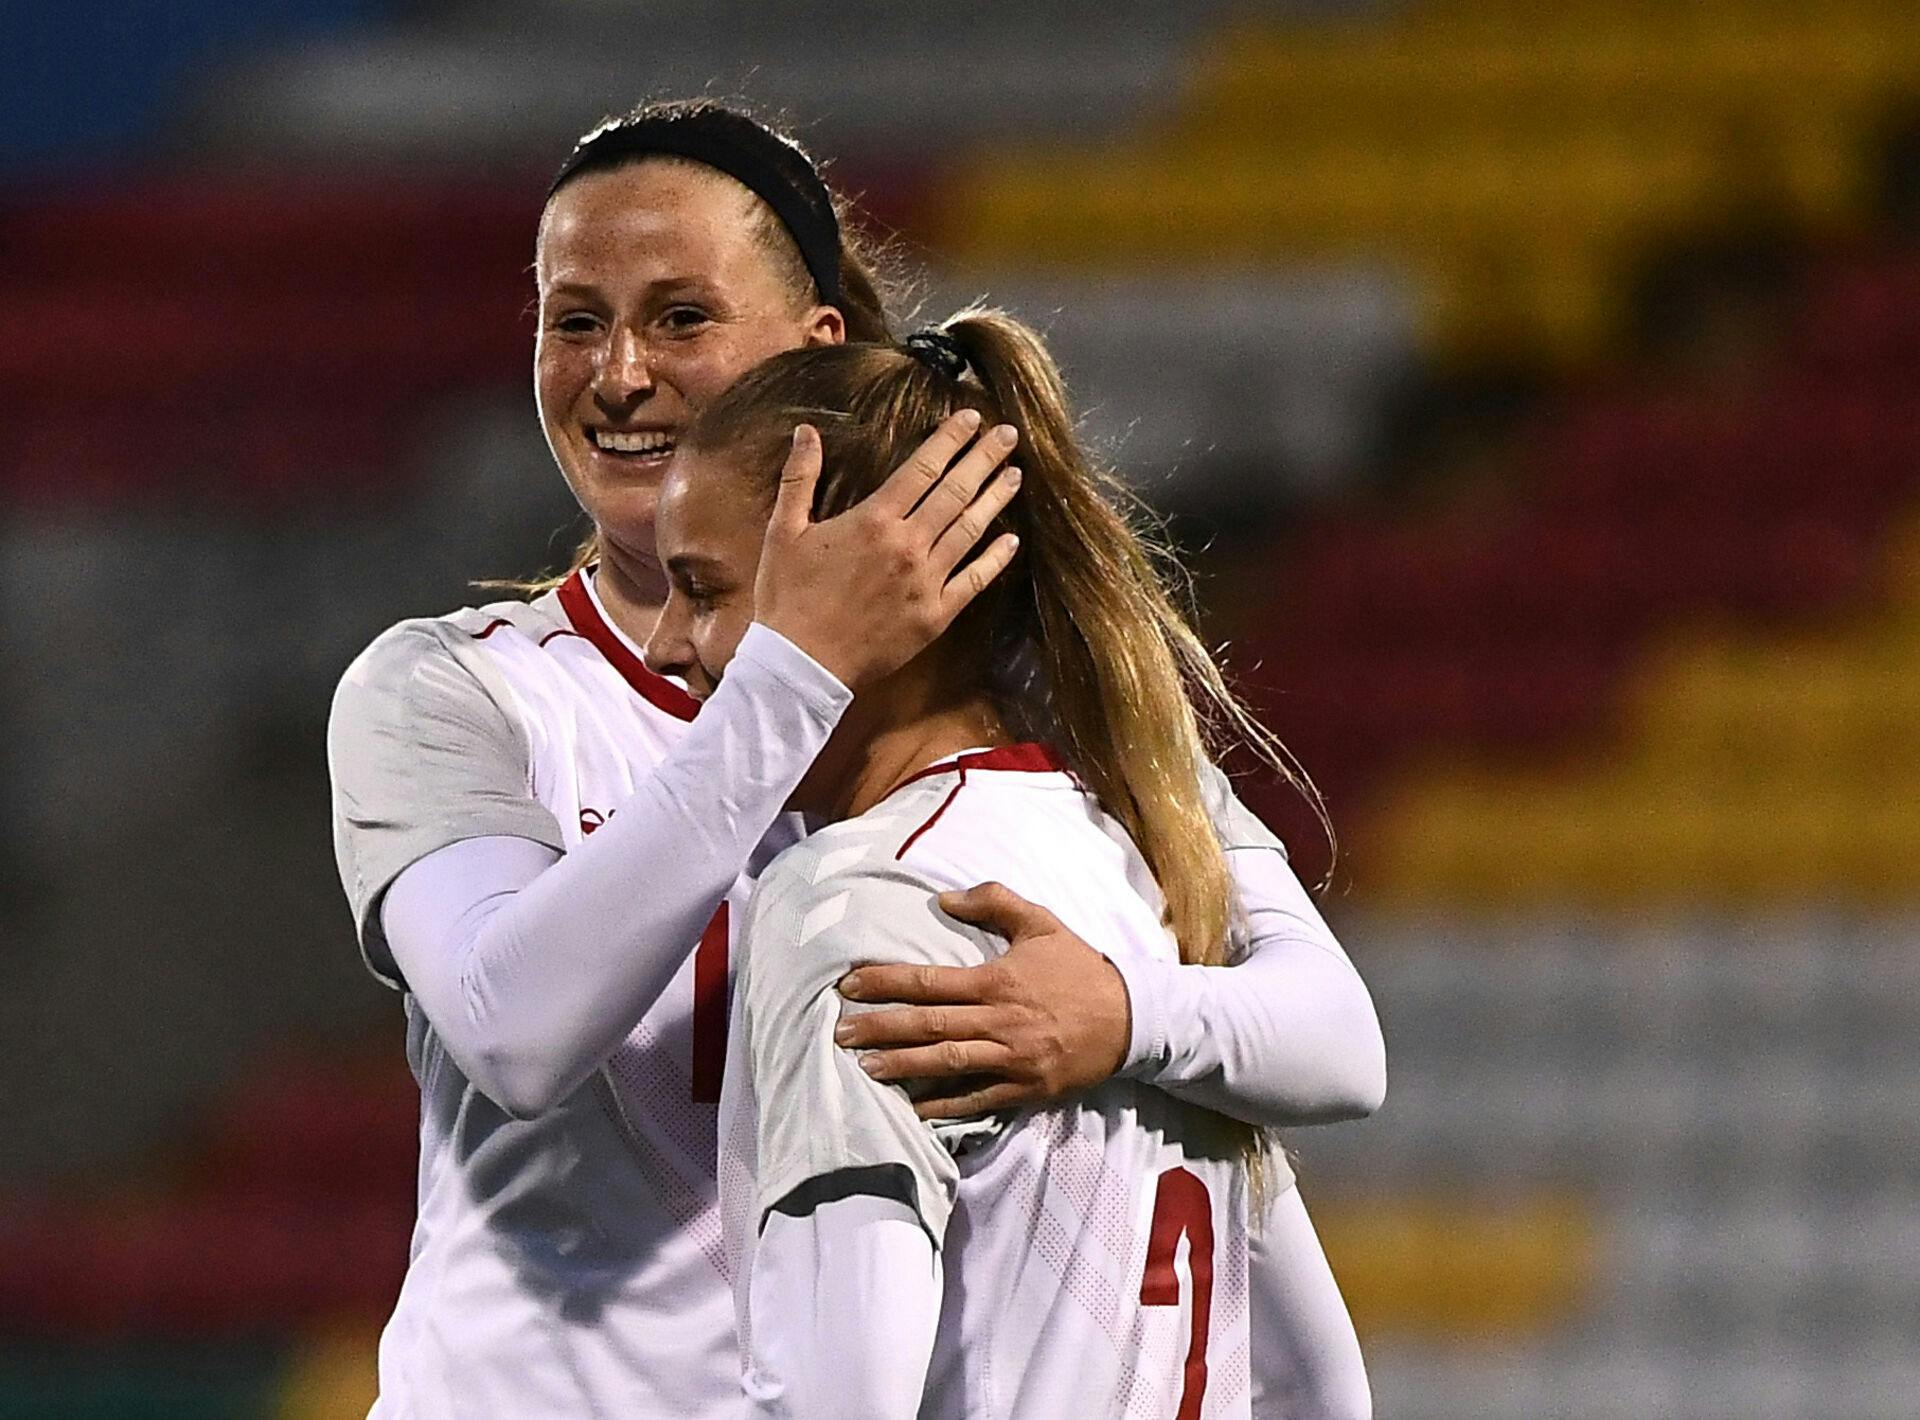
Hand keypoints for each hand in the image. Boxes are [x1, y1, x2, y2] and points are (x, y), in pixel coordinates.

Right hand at [753, 412, 1022, 689]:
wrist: (800, 666)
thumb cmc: (788, 599)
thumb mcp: (783, 532)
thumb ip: (799, 478)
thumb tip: (806, 432)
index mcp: (874, 520)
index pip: (923, 468)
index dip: (951, 440)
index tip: (971, 419)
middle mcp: (908, 546)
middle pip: (956, 492)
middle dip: (984, 459)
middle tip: (1008, 436)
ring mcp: (926, 582)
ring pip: (970, 531)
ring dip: (995, 500)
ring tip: (1015, 476)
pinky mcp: (935, 616)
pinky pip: (974, 581)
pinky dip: (995, 559)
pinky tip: (1011, 540)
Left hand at [834, 882, 1131, 1118]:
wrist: (1130, 1017)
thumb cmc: (1079, 967)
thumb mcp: (1041, 922)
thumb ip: (994, 901)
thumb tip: (943, 899)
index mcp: (996, 980)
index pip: (929, 981)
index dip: (885, 982)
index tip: (848, 984)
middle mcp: (998, 1020)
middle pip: (928, 1025)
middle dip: (879, 1028)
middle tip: (839, 1032)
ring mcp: (1011, 1058)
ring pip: (946, 1063)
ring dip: (902, 1066)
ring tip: (864, 1068)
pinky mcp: (1025, 1088)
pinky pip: (977, 1099)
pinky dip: (945, 1105)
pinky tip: (914, 1108)